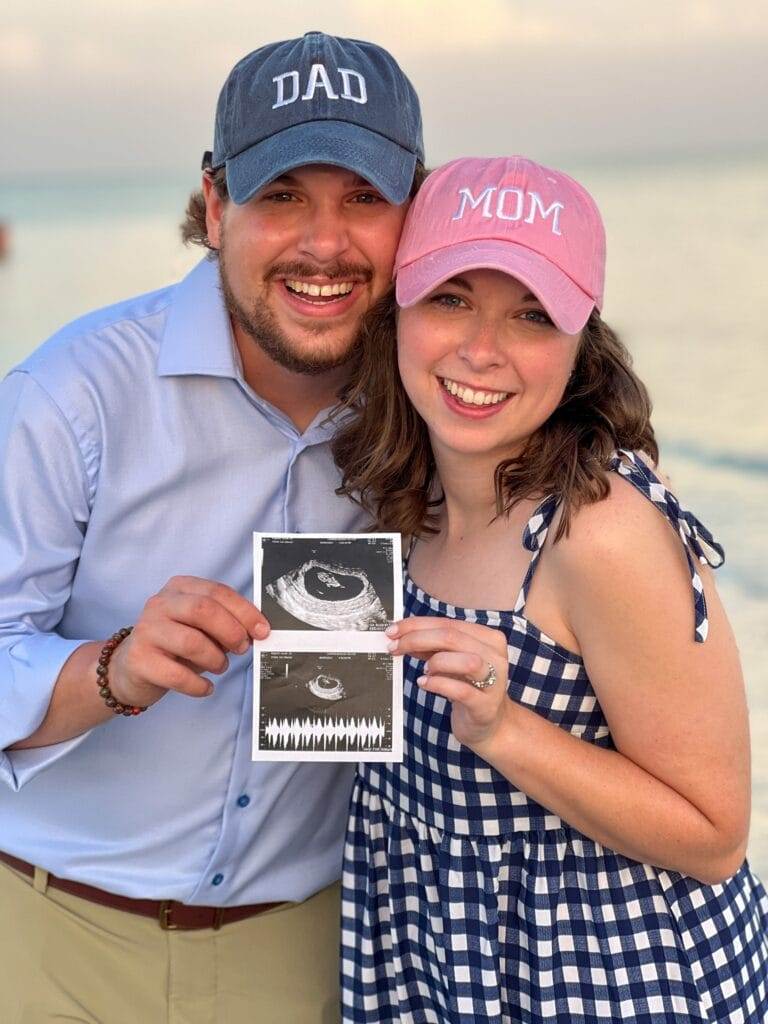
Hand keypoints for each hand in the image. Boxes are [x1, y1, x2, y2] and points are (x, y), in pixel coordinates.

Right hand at [108, 576, 269, 707]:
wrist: (130, 669)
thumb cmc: (175, 646)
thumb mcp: (201, 628)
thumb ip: (225, 623)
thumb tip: (258, 631)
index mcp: (179, 589)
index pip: (217, 592)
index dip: (244, 611)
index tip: (262, 630)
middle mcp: (160, 604)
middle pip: (202, 610)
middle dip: (230, 631)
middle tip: (242, 648)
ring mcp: (146, 631)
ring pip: (191, 642)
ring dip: (215, 658)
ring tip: (221, 667)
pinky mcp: (139, 660)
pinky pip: (177, 674)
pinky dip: (198, 684)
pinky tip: (205, 687)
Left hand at [386, 617, 512, 753]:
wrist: (489, 723)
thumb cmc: (468, 687)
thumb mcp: (449, 662)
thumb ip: (430, 648)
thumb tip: (401, 636)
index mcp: (487, 638)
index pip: (448, 623)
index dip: (417, 625)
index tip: (393, 631)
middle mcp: (495, 656)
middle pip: (453, 637)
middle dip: (417, 639)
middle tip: (394, 647)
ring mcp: (494, 681)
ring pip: (466, 661)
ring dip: (437, 661)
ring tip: (424, 670)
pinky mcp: (485, 705)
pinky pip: (462, 691)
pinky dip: (439, 684)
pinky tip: (424, 684)